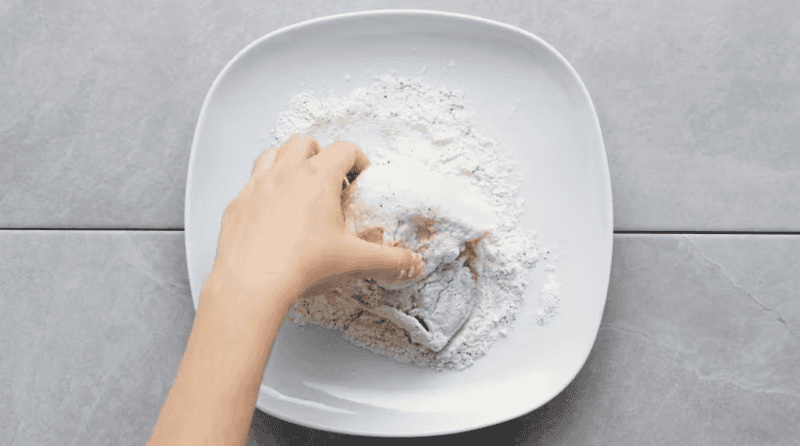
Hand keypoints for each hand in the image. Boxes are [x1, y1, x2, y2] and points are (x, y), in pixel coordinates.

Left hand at [204, 134, 424, 315]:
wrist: (252, 282)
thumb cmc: (302, 265)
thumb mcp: (355, 260)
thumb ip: (390, 259)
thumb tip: (413, 262)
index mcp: (318, 177)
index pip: (345, 149)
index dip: (358, 159)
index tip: (361, 176)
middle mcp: (286, 172)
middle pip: (306, 142)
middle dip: (321, 154)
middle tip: (331, 180)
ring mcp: (258, 184)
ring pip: (274, 152)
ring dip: (289, 161)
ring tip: (299, 184)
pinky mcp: (238, 202)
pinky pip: (252, 182)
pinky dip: (265, 187)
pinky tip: (272, 210)